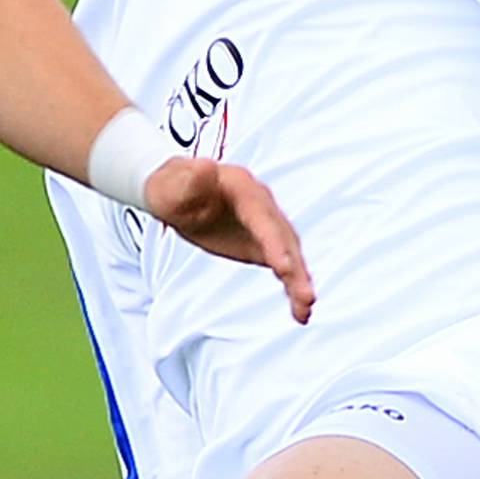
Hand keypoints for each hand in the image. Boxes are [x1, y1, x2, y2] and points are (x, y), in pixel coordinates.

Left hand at [145, 155, 314, 325]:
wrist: (178, 190)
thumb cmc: (173, 188)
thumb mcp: (174, 185)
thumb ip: (189, 180)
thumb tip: (204, 166)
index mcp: (242, 189)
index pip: (262, 218)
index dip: (274, 243)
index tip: (284, 268)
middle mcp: (262, 205)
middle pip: (284, 238)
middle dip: (296, 269)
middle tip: (306, 298)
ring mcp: (265, 224)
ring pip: (289, 254)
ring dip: (299, 282)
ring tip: (305, 311)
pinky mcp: (262, 243)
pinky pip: (282, 264)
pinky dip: (291, 285)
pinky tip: (299, 312)